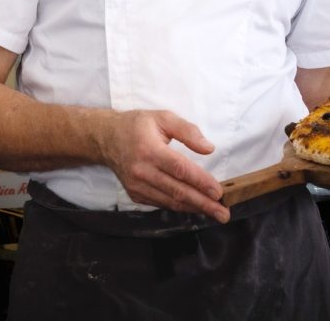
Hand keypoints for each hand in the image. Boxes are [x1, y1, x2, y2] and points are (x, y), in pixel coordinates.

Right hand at [98, 110, 230, 222]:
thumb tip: (209, 148)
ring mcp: (137, 185)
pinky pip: (161, 203)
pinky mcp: (135, 195)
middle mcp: (141, 170)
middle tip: (223, 213)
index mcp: (149, 149)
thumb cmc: (137, 125)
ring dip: (194, 208)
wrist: (106, 137)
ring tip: (214, 213)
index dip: (200, 181)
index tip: (219, 192)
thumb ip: (187, 130)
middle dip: (203, 204)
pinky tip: (194, 207)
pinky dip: (179, 206)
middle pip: (177, 191)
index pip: (180, 169)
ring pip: (170, 201)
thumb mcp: (162, 117)